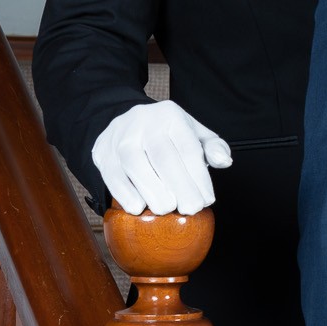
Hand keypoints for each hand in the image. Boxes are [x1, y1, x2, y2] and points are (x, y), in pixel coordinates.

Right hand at [89, 101, 231, 214]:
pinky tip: (138, 208)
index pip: (187, 146)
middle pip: (162, 155)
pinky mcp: (102, 152)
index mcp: (170, 115)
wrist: (126, 124)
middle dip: (179, 185)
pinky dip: (124, 193)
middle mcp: (143, 122)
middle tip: (191, 209)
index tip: (207, 200)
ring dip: (152, 190)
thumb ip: (213, 147)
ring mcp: (119, 136)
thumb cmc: (167, 135)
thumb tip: (224, 161)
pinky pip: (112, 174)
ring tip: (166, 209)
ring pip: (134, 163)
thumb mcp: (193, 133)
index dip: (198, 175)